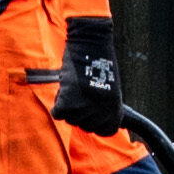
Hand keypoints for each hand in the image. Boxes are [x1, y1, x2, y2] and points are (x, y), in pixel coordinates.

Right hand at [49, 17, 129, 133]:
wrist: (91, 43)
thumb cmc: (99, 62)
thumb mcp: (109, 90)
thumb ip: (103, 108)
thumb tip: (91, 122)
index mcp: (116, 110)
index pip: (105, 131)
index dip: (96, 121)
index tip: (92, 108)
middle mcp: (102, 113)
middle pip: (84, 126)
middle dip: (80, 112)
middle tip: (80, 92)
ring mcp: (85, 109)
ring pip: (70, 119)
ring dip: (68, 106)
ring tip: (74, 87)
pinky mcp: (69, 102)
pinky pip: (58, 113)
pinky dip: (57, 103)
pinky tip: (64, 89)